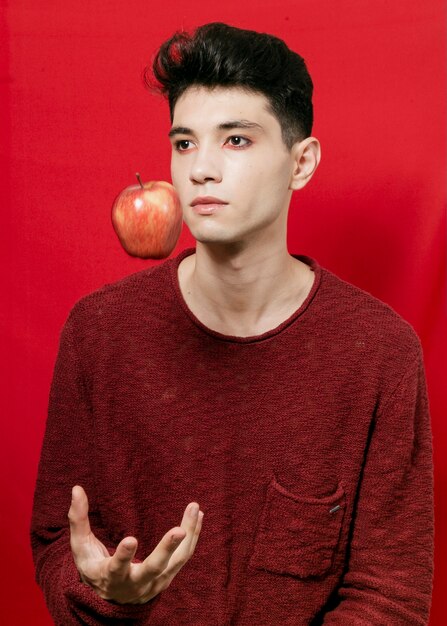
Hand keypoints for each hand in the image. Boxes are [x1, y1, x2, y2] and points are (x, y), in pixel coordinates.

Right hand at [68, 485, 203, 603]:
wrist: (110, 600)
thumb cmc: (93, 567)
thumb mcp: (80, 547)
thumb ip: (78, 519)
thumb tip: (76, 489)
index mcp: (110, 577)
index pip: (116, 568)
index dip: (123, 556)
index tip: (130, 539)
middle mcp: (135, 583)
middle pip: (153, 568)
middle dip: (167, 549)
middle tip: (179, 530)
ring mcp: (155, 582)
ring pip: (176, 561)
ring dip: (188, 534)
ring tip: (195, 509)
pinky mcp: (168, 577)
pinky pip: (184, 557)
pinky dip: (193, 536)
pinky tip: (198, 516)